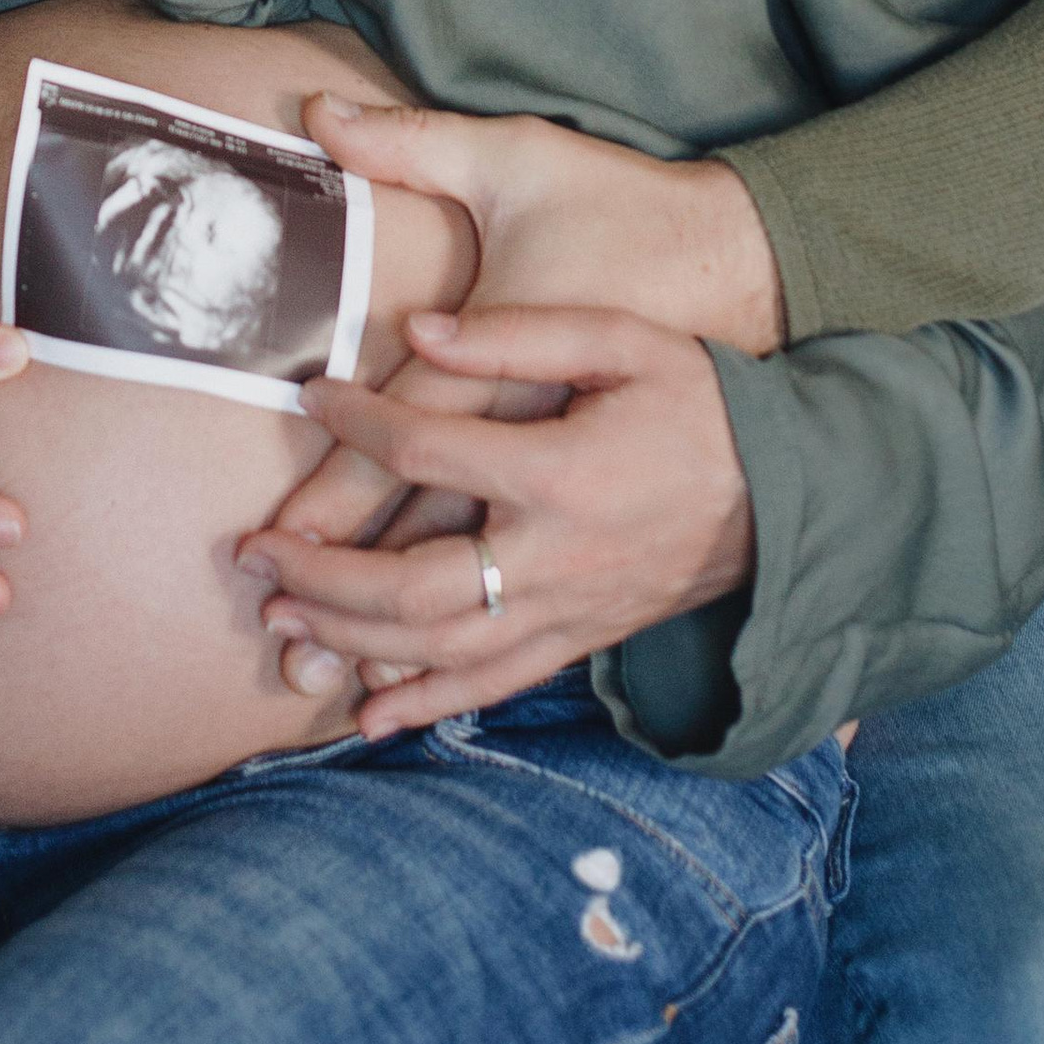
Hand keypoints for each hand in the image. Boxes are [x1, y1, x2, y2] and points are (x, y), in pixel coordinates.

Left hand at [238, 304, 753, 738]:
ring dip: (349, 637)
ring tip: (280, 614)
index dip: (358, 422)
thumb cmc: (702, 401)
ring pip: (438, 648)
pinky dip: (421, 704)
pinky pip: (489, 686)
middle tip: (254, 552)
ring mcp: (566, 613)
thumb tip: (421, 331)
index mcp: (560, 472)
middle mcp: (555, 558)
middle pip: (412, 585)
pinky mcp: (578, 641)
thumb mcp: (623, 339)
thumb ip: (520, 333)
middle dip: (322, 573)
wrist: (789, 495)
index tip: (312, 394)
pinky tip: (362, 712)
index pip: (430, 448)